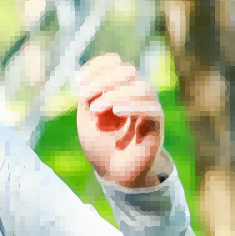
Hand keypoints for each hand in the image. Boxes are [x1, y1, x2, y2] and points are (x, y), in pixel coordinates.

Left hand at [74, 53, 165, 188]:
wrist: (113, 173)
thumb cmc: (100, 144)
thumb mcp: (86, 118)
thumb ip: (88, 96)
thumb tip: (85, 74)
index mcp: (117, 88)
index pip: (115, 63)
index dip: (98, 66)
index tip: (78, 80)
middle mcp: (135, 94)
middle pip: (128, 71)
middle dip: (104, 79)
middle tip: (84, 96)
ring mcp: (147, 109)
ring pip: (142, 87)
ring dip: (115, 94)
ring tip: (96, 108)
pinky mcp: (156, 126)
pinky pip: (153, 109)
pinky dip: (134, 106)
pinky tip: (116, 111)